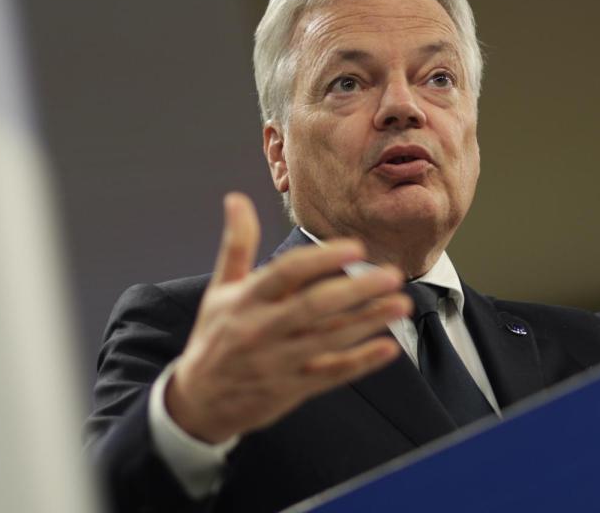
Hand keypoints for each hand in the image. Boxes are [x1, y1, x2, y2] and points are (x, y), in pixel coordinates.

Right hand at [165, 192, 409, 442]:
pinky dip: (360, 362)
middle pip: (314, 306)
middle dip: (356, 290)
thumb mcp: (220, 289)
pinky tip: (388, 348)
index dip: (321, 259)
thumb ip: (236, 244)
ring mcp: (278, 362)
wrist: (199, 401)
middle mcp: (261, 330)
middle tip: (391, 274)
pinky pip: (331, 374)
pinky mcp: (292, 388)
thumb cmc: (215, 337)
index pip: (285, 273)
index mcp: (245, 301)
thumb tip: (236, 198)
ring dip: (368, 322)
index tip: (355, 247)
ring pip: (329, 340)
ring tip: (401, 304)